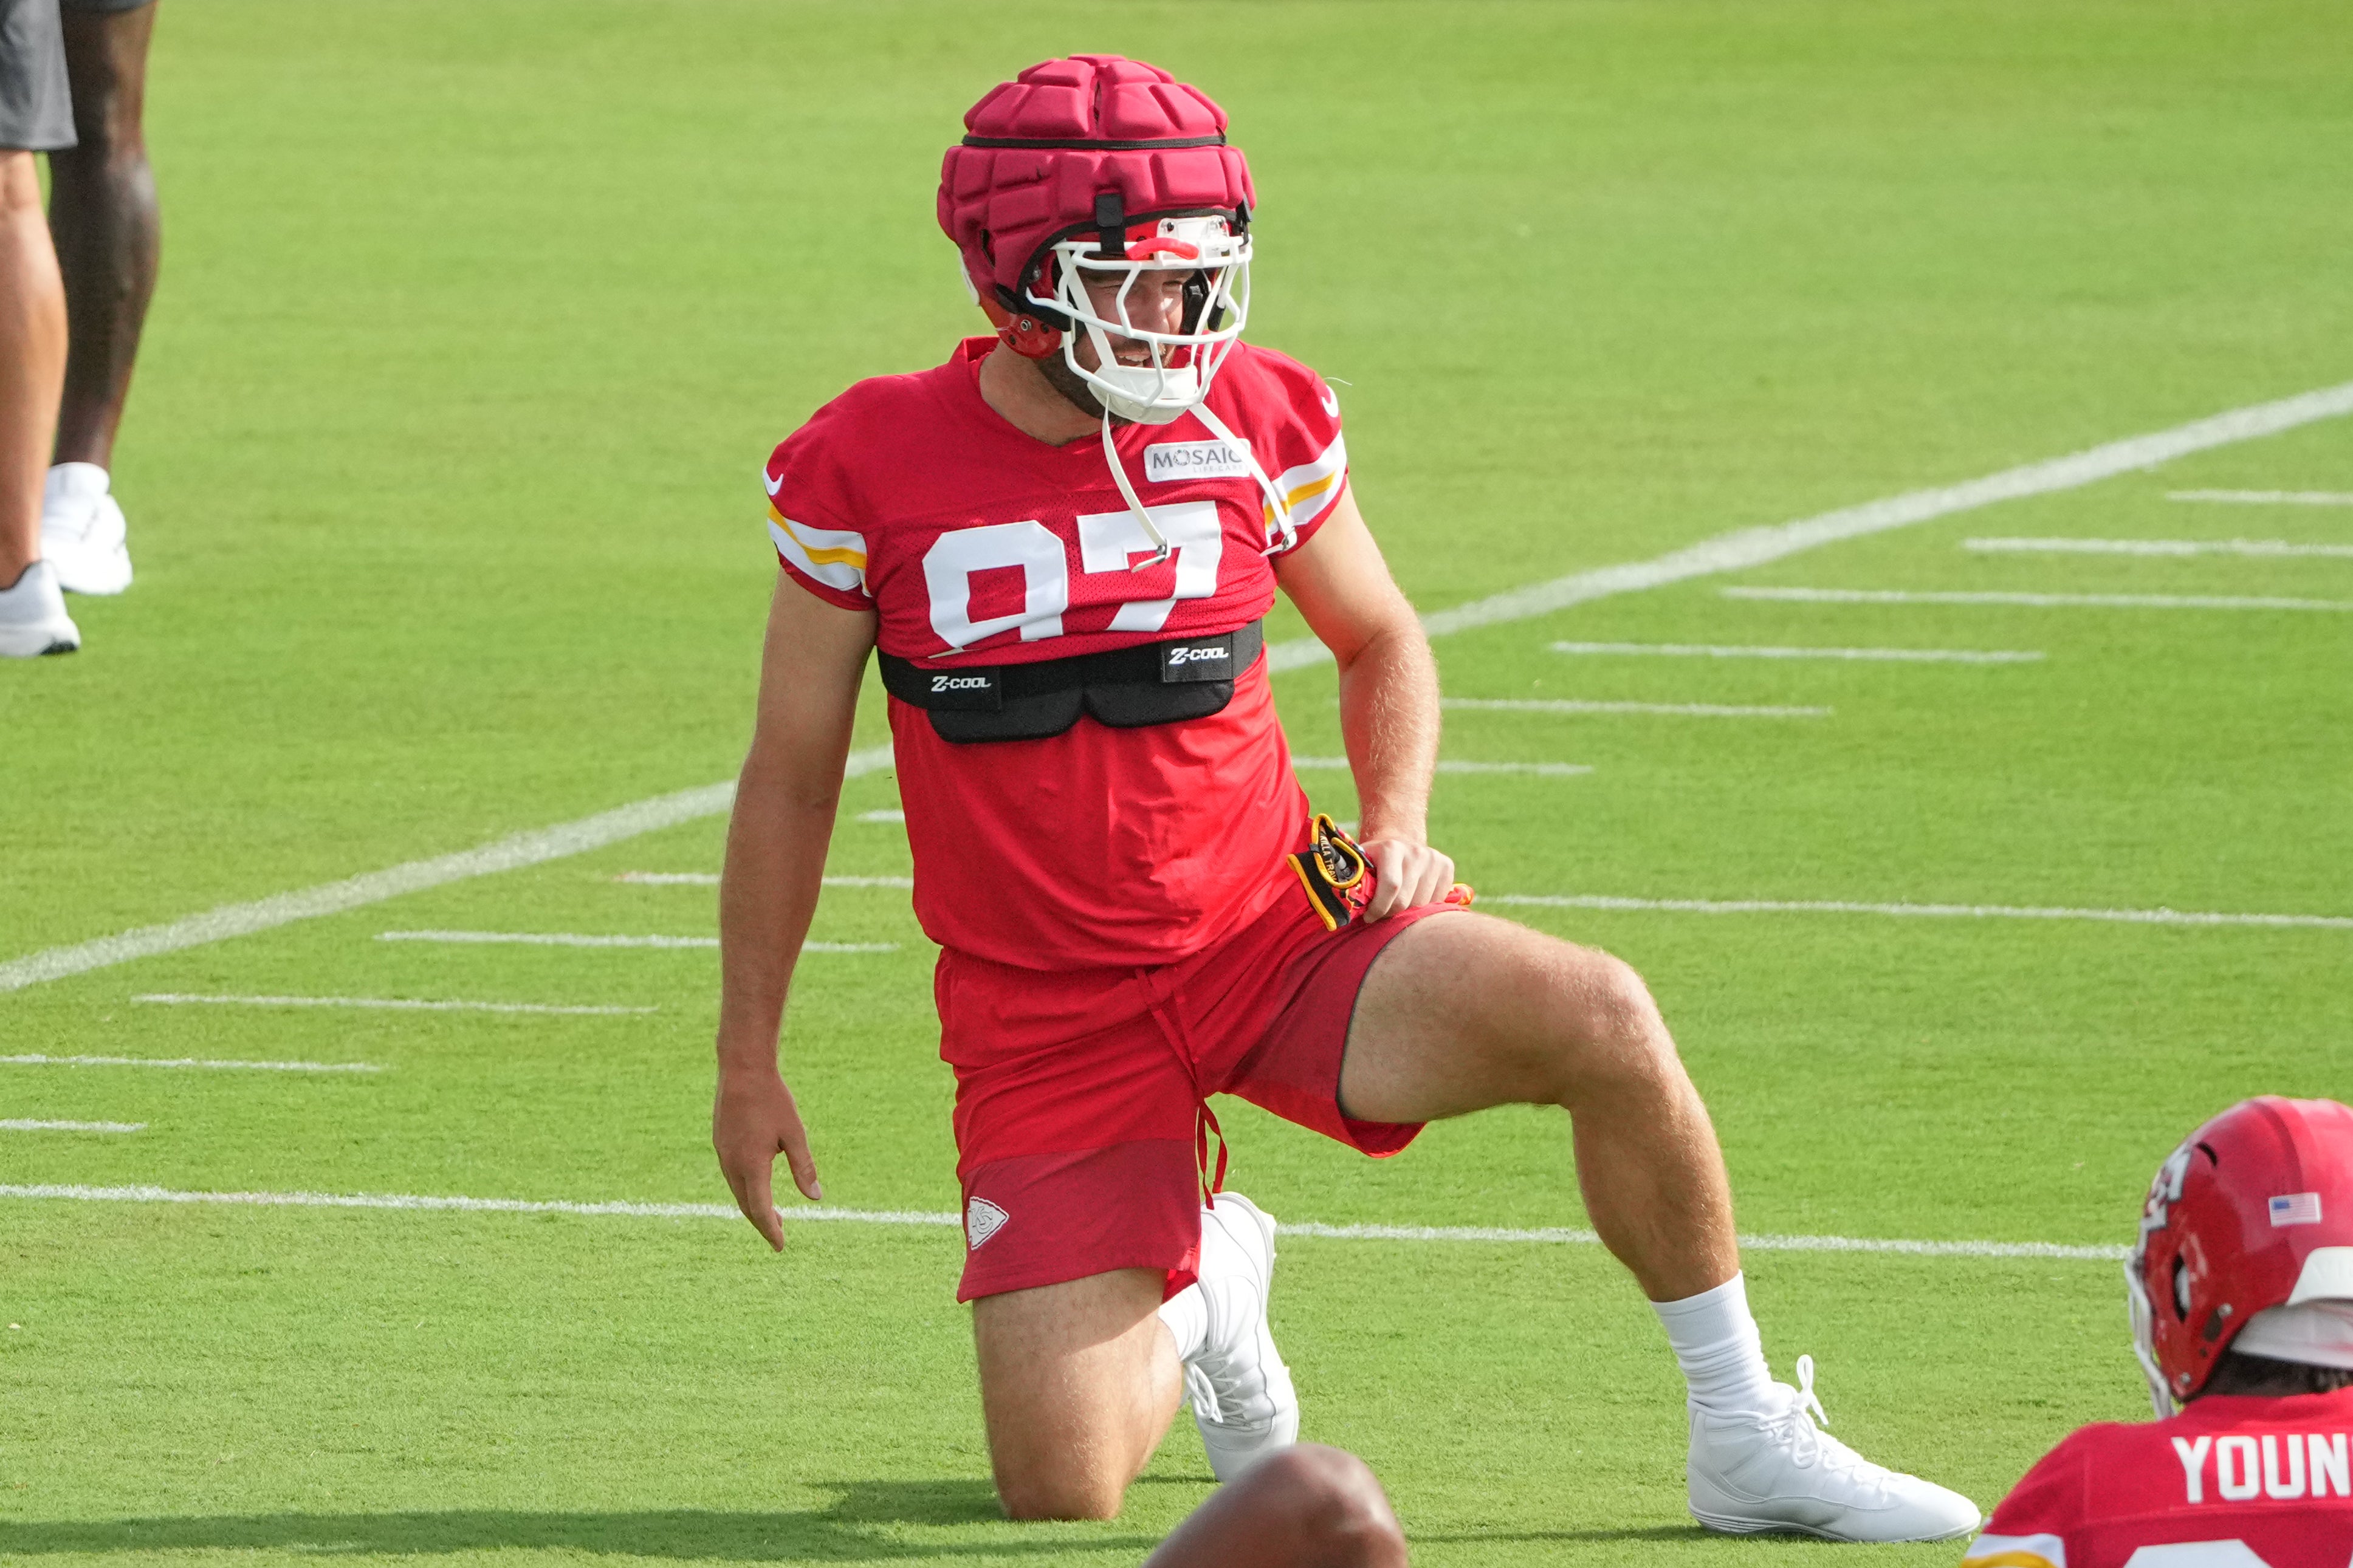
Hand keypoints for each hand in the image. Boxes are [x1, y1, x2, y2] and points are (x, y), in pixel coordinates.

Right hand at [712, 1063, 821, 1250]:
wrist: (742, 1069)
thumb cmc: (773, 1100)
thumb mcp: (795, 1134)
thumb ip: (803, 1168)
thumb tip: (816, 1198)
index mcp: (752, 1166)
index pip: (760, 1210)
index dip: (771, 1230)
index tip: (781, 1246)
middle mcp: (732, 1164)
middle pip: (746, 1205)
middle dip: (763, 1222)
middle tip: (779, 1234)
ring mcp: (723, 1154)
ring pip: (737, 1191)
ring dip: (753, 1206)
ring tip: (771, 1214)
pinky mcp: (720, 1143)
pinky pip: (732, 1175)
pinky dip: (744, 1189)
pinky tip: (756, 1184)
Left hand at [1359, 839, 1456, 921]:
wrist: (1398, 841)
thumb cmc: (1373, 861)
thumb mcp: (1360, 866)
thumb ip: (1355, 883)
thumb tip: (1347, 910)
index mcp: (1391, 848)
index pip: (1391, 886)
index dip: (1379, 908)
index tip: (1369, 917)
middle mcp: (1416, 851)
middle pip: (1406, 900)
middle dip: (1391, 914)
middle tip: (1381, 915)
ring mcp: (1434, 858)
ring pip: (1422, 905)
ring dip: (1408, 913)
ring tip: (1396, 907)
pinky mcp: (1447, 866)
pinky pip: (1437, 901)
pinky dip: (1424, 907)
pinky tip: (1412, 899)